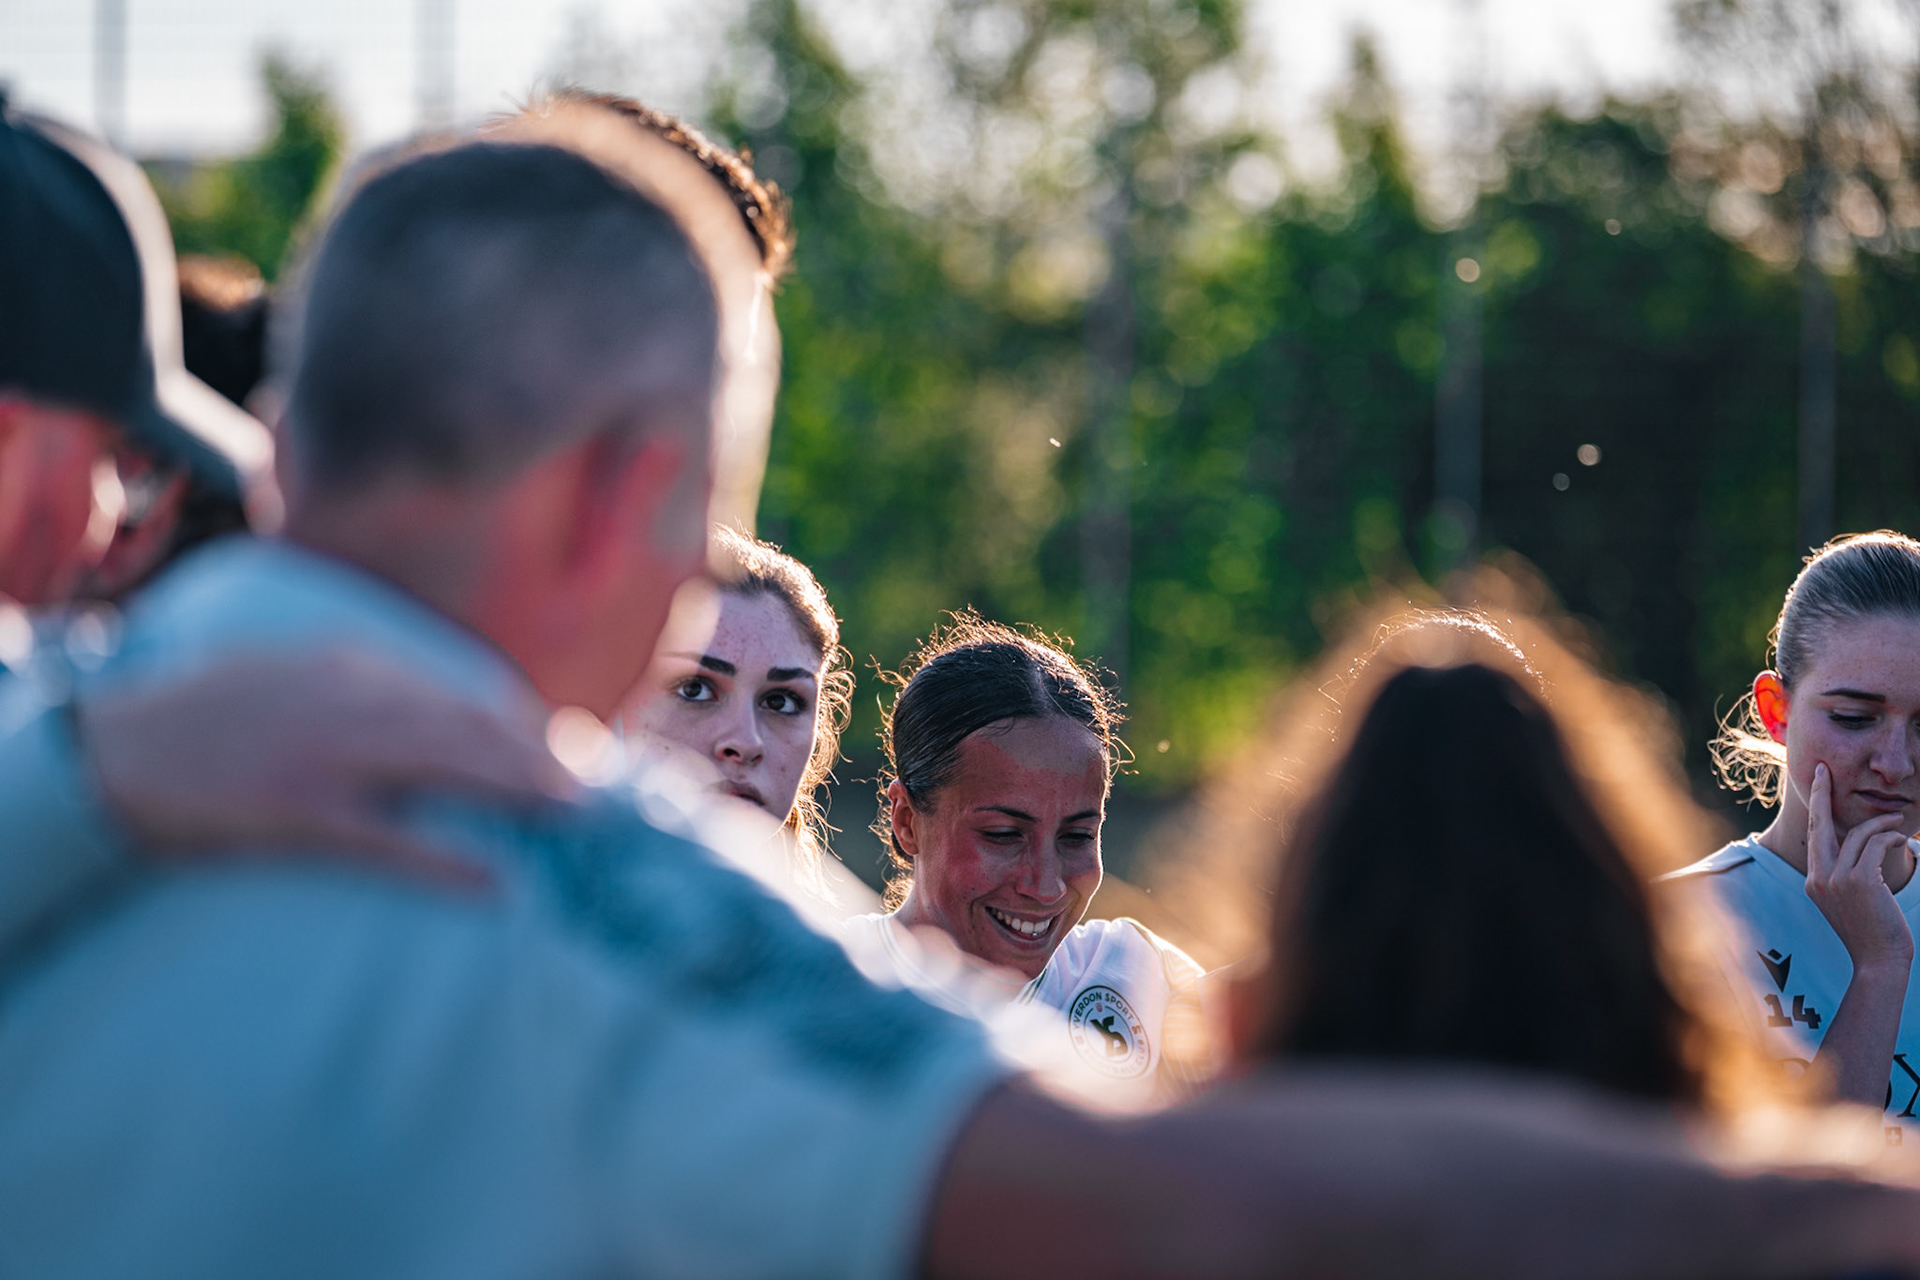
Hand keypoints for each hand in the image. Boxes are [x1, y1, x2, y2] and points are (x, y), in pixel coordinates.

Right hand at [76, 650, 578, 888]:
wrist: (114, 751)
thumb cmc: (203, 717)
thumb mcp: (285, 672)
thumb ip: (355, 682)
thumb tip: (428, 709)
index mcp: (346, 668)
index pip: (456, 694)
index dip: (518, 726)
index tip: (560, 749)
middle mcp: (349, 704)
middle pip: (469, 728)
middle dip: (538, 758)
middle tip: (590, 791)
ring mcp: (327, 758)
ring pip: (448, 768)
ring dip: (519, 791)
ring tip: (571, 816)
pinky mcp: (301, 814)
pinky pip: (391, 842)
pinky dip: (446, 862)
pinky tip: (494, 884)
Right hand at [1805, 762, 1914, 969]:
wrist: (1879, 961)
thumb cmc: (1871, 933)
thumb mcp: (1849, 902)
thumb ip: (1843, 875)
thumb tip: (1856, 845)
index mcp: (1813, 882)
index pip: (1814, 836)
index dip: (1815, 807)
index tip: (1816, 783)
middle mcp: (1818, 878)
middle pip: (1820, 825)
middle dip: (1821, 794)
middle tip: (1824, 771)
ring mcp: (1836, 879)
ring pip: (1857, 834)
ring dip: (1880, 823)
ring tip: (1898, 820)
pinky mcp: (1859, 881)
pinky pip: (1875, 845)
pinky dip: (1889, 837)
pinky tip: (1901, 839)